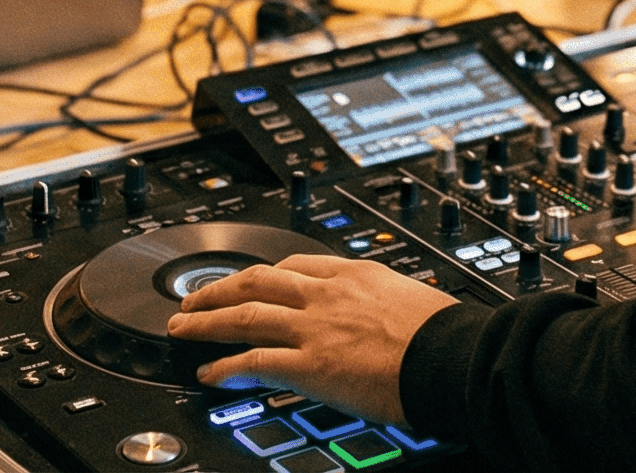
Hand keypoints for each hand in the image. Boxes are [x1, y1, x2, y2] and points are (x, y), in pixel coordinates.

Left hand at [166, 253, 458, 426]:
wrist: (452, 356)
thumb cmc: (444, 334)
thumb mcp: (409, 299)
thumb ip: (382, 304)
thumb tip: (381, 319)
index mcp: (355, 272)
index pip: (295, 263)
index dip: (263, 273)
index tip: (248, 281)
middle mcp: (328, 294)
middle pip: (257, 280)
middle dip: (219, 288)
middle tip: (192, 297)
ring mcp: (315, 327)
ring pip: (245, 314)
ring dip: (207, 320)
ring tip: (183, 327)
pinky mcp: (311, 364)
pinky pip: (255, 361)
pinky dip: (226, 366)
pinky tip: (210, 372)